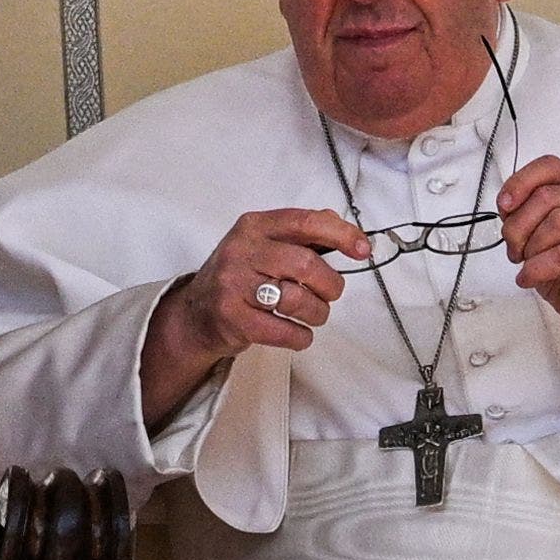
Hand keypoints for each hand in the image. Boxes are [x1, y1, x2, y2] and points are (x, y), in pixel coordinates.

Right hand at [140, 207, 367, 428]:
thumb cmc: (239, 276)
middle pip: (306, 265)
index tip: (363, 249)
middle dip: (330, 284)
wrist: (196, 314)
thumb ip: (301, 232)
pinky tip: (298, 333)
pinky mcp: (234, 319)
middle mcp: (242, 251)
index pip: (306, 222)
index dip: (341, 235)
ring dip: (317, 313)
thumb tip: (341, 224)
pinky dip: (301, 336)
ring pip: (298, 300)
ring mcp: (234, 285)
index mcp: (255, 226)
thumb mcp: (262, 243)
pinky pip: (285, 331)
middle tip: (330, 293)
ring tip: (313, 314)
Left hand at [496, 153, 559, 374]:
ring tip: (527, 264)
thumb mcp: (542, 235)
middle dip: (519, 226)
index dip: (520, 182)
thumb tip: (507, 203)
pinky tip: (530, 278)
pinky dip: (538, 268)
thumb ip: (527, 212)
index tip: (504, 206)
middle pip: (547, 196)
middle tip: (515, 251)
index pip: (550, 166)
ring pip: (556, 222)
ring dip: (530, 248)